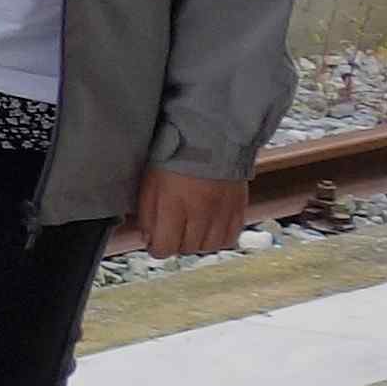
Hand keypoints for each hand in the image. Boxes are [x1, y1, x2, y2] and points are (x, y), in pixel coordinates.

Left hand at [126, 166, 249, 259]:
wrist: (211, 137)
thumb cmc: (176, 156)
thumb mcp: (149, 182)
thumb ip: (147, 213)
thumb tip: (148, 238)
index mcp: (174, 204)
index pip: (165, 247)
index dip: (157, 248)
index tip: (155, 244)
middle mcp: (200, 211)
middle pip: (187, 248)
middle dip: (176, 244)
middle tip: (172, 232)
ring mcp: (222, 211)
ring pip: (210, 246)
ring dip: (197, 243)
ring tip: (190, 230)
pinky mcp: (239, 208)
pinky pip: (230, 237)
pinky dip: (219, 238)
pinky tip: (209, 229)